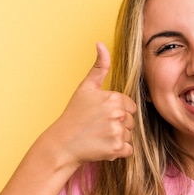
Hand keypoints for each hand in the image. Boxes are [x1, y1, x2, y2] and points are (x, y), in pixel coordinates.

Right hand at [45, 42, 136, 164]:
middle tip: (98, 126)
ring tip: (99, 136)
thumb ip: (99, 67)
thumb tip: (101, 43)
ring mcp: (117, 132)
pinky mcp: (116, 149)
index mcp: (114, 98)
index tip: (101, 115)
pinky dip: (117, 152)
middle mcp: (118, 114)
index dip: (117, 112)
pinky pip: (128, 150)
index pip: (130, 107)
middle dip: (118, 126)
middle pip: (131, 122)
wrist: (62, 144)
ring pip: (129, 136)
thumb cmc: (74, 115)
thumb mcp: (86, 88)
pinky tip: (102, 146)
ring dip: (117, 139)